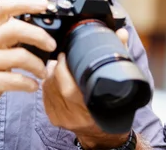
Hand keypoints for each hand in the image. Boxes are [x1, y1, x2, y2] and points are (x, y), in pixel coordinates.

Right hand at [0, 0, 56, 145]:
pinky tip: (33, 86)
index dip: (25, 2)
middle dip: (38, 35)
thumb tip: (44, 32)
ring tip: (42, 73)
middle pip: (13, 28)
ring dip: (38, 65)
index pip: (3, 7)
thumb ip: (12, 39)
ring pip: (18, 55)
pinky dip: (29, 83)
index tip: (45, 5)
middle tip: (52, 45)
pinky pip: (14, 79)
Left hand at [42, 28, 130, 148]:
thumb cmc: (112, 107)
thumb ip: (119, 56)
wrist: (103, 133)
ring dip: (50, 74)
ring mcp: (62, 118)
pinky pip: (44, 96)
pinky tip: (53, 77)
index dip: (63, 69)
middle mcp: (75, 116)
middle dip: (55, 67)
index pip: (69, 88)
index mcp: (91, 108)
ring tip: (58, 64)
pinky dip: (47, 83)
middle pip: (55, 86)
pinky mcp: (54, 118)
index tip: (64, 54)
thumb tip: (121, 33)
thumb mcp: (117, 83)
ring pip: (47, 89)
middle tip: (60, 56)